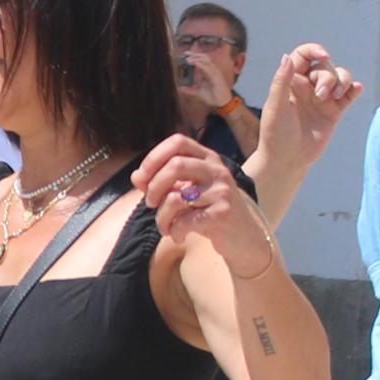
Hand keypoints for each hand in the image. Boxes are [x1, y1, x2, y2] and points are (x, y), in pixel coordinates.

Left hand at [137, 132, 270, 270]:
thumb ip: (161, 182)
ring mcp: (222, 191)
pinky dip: (174, 231)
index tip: (142, 179)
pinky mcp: (223, 213)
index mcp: (208, 159)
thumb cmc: (208, 211)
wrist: (243, 237)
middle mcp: (217, 170)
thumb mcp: (186, 192)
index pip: (177, 142)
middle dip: (153, 187)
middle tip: (151, 204)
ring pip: (176, 197)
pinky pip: (184, 220)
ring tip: (164, 226)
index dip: (153, 158)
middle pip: (175, 165)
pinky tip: (178, 236)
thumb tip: (136, 176)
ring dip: (161, 217)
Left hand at [262, 43, 359, 165]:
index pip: (303, 56)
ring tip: (332, 97)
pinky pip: (349, 95)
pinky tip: (356, 89)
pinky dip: (354, 89)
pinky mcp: (334, 111)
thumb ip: (282, 81)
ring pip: (340, 77)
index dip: (314, 50)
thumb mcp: (276, 106)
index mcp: (290, 82)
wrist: (287, 160)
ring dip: (342, 82)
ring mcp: (322, 98)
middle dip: (327, 76)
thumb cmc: (275, 134)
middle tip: (320, 95)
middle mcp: (306, 87)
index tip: (323, 55)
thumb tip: (286, 56)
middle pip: (325, 67)